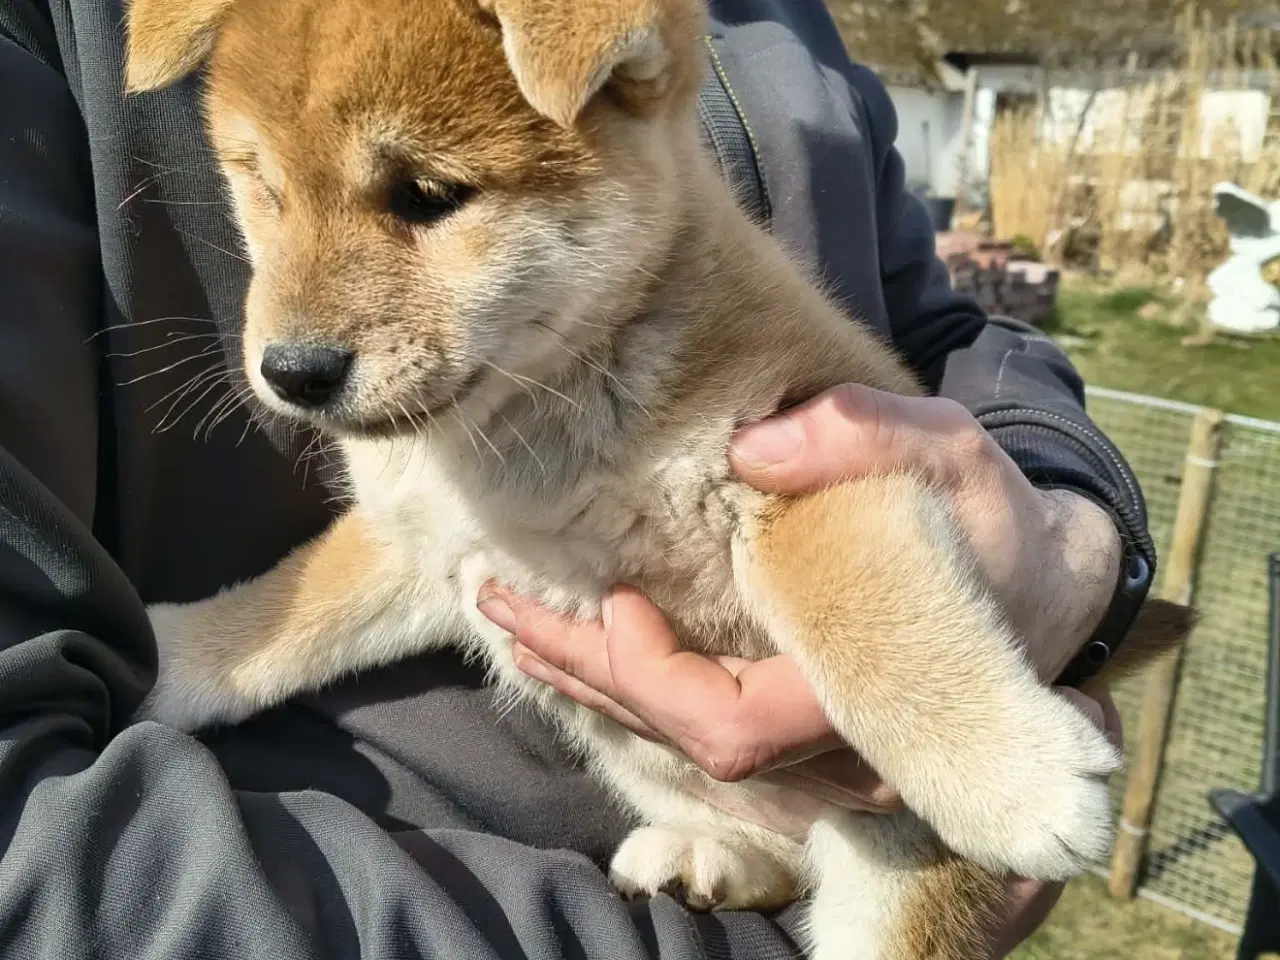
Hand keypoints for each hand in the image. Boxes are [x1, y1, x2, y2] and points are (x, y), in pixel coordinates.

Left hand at [477, 383, 1126, 953]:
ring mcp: (819, 742)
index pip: (736, 730)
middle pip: (685, 740)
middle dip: (589, 674)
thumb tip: (754, 448)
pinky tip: (581, 639)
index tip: (620, 599)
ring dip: (594, 679)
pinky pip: (703, 717)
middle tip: (501, 605)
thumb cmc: (996, 521)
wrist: (1044, 580)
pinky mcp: (803, 715)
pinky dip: (634, 679)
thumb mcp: (953, 452)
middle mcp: (835, 741)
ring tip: (513, 623)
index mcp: (866, 692)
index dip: (660, 679)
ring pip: (685, 739)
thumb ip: (869, 437)